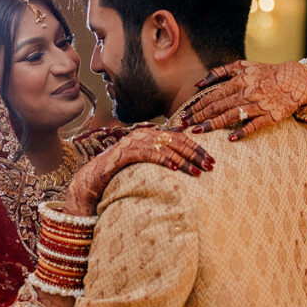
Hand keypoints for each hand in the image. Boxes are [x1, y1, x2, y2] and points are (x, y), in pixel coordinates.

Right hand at [63, 128, 213, 215]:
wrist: (96, 174)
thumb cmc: (123, 169)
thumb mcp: (145, 159)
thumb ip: (161, 154)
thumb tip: (182, 160)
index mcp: (151, 133)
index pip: (180, 137)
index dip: (197, 147)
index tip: (211, 158)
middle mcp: (144, 133)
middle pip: (177, 141)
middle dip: (196, 153)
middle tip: (211, 165)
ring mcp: (135, 141)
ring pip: (167, 148)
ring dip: (185, 160)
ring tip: (197, 171)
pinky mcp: (127, 152)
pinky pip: (149, 154)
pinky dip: (164, 160)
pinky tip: (175, 168)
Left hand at [186, 60, 306, 140]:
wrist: (295, 80)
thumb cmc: (265, 73)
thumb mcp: (243, 66)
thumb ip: (220, 72)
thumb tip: (198, 84)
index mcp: (239, 80)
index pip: (213, 95)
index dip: (197, 106)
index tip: (184, 115)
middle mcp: (247, 92)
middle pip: (218, 107)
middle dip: (198, 117)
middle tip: (184, 126)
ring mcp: (259, 105)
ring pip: (232, 116)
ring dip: (213, 125)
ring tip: (198, 132)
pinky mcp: (271, 116)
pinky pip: (255, 125)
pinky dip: (243, 132)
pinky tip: (230, 139)